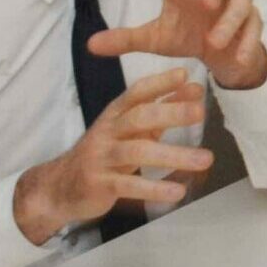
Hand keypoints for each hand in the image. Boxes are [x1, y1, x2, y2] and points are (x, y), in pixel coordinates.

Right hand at [13, 68, 211, 243]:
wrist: (60, 187)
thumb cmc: (105, 153)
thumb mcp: (130, 129)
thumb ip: (161, 110)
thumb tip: (193, 88)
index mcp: (116, 115)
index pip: (137, 93)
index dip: (159, 83)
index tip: (185, 75)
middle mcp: (108, 132)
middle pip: (139, 117)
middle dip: (170, 113)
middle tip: (201, 112)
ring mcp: (102, 158)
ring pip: (138, 152)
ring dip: (174, 155)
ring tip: (206, 159)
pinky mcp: (100, 184)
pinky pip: (129, 185)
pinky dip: (154, 188)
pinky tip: (178, 192)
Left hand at [88, 0, 266, 89]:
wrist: (220, 56)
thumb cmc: (186, 36)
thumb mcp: (156, 40)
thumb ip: (127, 40)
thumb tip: (90, 44)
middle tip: (205, 1)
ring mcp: (235, 7)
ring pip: (241, 1)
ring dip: (229, 20)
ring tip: (213, 41)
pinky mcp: (252, 25)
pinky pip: (255, 27)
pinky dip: (247, 41)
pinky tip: (237, 56)